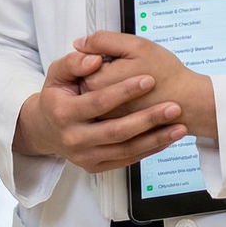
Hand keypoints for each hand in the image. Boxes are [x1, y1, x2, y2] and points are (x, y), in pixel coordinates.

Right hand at [14, 49, 188, 173]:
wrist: (46, 129)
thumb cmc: (57, 96)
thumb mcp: (57, 74)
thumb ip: (74, 62)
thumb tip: (95, 59)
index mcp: (63, 113)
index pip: (98, 102)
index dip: (124, 91)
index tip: (149, 79)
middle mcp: (73, 139)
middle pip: (116, 131)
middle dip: (147, 119)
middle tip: (173, 107)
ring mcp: (84, 157)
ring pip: (125, 151)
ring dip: (155, 139)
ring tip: (179, 127)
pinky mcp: (95, 167)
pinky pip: (127, 160)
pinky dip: (149, 150)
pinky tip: (167, 138)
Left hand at [77, 31, 217, 138]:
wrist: (189, 104)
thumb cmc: (167, 75)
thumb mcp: (137, 46)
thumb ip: (103, 40)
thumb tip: (79, 42)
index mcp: (96, 82)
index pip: (82, 63)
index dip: (101, 55)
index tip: (119, 57)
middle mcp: (96, 106)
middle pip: (87, 80)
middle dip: (104, 71)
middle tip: (130, 71)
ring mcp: (104, 121)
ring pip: (97, 97)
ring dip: (110, 87)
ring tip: (133, 84)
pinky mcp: (115, 130)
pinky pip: (107, 112)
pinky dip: (116, 104)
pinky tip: (134, 100)